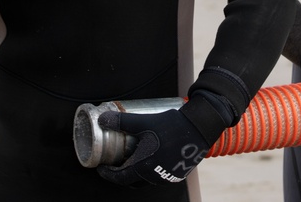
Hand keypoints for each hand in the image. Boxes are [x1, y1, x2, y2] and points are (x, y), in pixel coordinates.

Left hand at [96, 92, 226, 186]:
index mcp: (143, 167)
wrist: (198, 128)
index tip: (102, 168)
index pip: (119, 177)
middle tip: (115, 163)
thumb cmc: (171, 125)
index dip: (108, 173)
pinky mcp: (177, 174)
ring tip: (132, 158)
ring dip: (136, 172)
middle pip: (131, 180)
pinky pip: (158, 176)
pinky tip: (150, 158)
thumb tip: (103, 119)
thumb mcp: (143, 122)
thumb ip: (121, 122)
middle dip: (121, 174)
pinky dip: (150, 170)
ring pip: (145, 179)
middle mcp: (154, 176)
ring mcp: (167, 177)